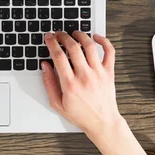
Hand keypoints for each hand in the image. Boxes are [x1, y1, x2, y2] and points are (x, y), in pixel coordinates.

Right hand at [41, 32, 148, 154]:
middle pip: (73, 48)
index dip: (52, 43)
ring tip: (75, 33)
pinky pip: (109, 52)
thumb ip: (49, 83)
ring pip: (90, 46)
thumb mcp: (57, 104)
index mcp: (70, 84)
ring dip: (81, 35)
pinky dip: (104, 41)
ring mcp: (98, 73)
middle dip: (63, 36)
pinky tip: (96, 37)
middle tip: (59, 34)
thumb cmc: (81, 115)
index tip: (49, 38)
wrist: (102, 122)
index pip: (58, 56)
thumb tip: (45, 66)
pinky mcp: (109, 73)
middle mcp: (85, 76)